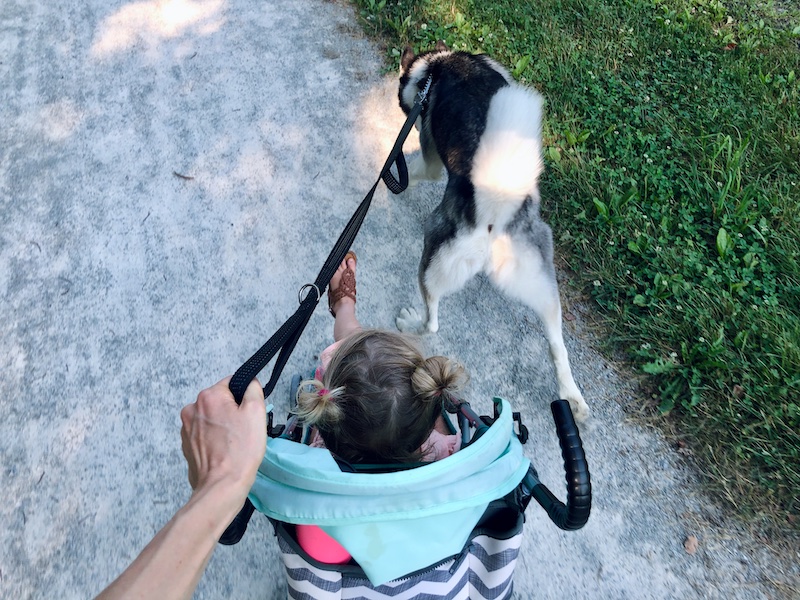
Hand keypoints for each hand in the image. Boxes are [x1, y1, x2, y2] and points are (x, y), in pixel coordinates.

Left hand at [180, 377, 265, 501]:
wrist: (221, 486)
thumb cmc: (241, 450)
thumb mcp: (256, 412)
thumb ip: (253, 389)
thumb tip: (249, 383)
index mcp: (209, 396)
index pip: (231, 383)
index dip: (244, 397)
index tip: (249, 414)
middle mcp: (192, 408)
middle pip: (220, 401)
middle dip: (232, 411)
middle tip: (244, 430)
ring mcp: (186, 428)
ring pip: (211, 417)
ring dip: (222, 425)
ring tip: (233, 443)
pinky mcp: (186, 445)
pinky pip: (204, 434)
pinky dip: (213, 439)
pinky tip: (223, 451)